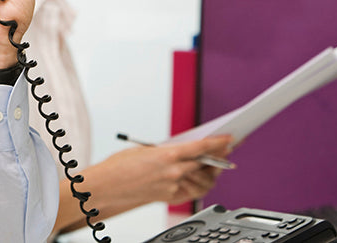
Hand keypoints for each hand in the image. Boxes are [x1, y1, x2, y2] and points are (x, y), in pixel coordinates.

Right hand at [71, 135, 231, 222]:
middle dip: (220, 159)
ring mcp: (172, 187)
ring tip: (216, 166)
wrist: (106, 186)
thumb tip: (186, 151)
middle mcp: (173, 172)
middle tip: (227, 152)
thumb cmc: (120, 165)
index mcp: (168, 155)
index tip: (230, 139)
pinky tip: (200, 179)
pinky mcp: (168, 198)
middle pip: (207, 166)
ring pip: (203, 182)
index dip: (219, 143)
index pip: (202, 148)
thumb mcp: (146, 149)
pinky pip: (191, 192)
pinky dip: (198, 185)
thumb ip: (168, 151)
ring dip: (211, 174)